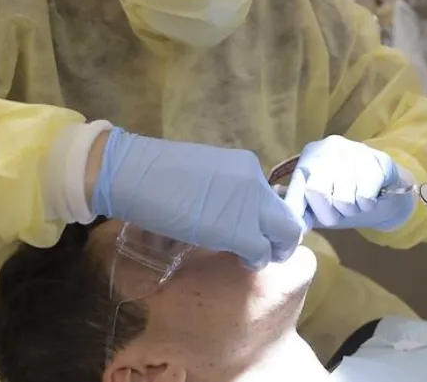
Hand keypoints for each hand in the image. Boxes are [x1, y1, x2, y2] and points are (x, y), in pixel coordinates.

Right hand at [91, 127, 302, 269]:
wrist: (137, 175)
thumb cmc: (159, 176)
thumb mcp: (207, 177)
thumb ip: (229, 191)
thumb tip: (233, 211)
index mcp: (248, 166)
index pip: (276, 199)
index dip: (272, 220)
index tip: (263, 232)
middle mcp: (256, 183)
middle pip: (289, 219)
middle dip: (284, 240)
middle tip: (268, 251)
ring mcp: (250, 206)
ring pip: (285, 235)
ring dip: (274, 251)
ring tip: (255, 257)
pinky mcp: (239, 231)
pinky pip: (261, 252)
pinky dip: (256, 260)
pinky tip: (241, 261)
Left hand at [284, 135, 416, 231]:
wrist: (387, 189)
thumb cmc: (347, 195)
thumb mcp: (320, 202)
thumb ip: (300, 205)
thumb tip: (279, 203)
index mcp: (311, 155)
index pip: (298, 184)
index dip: (297, 207)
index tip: (298, 229)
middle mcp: (330, 147)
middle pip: (317, 192)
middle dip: (328, 212)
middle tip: (339, 211)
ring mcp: (355, 150)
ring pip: (343, 199)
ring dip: (350, 210)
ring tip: (356, 202)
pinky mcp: (378, 160)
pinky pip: (364, 197)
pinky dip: (367, 206)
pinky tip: (370, 197)